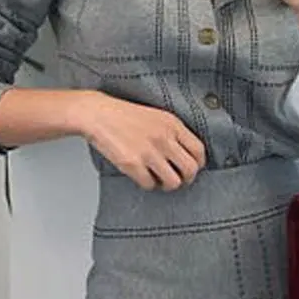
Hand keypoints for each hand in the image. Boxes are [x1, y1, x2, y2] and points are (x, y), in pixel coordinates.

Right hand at [77, 92, 206, 191]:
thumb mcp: (157, 116)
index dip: (199, 163)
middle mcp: (164, 138)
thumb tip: (187, 154)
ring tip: (160, 179)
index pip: (199, 150)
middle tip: (179, 179)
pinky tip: (143, 176)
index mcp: (172, 124)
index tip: (193, 168)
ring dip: (167, 184)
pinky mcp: (132, 164)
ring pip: (173, 182)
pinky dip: (147, 184)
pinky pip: (150, 184)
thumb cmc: (125, 115)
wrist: (99, 114)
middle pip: (190, 169)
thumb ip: (173, 132)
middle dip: (186, 178)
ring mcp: (149, 152)